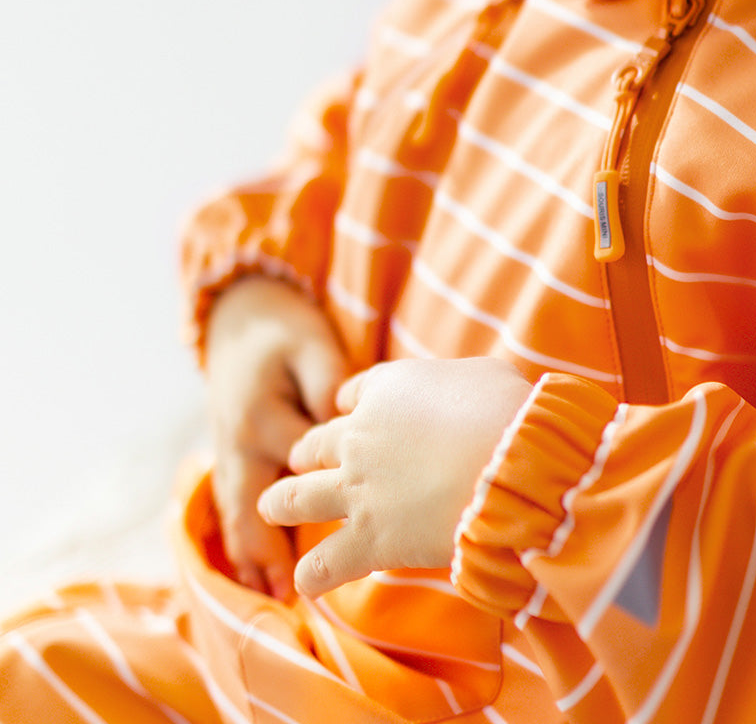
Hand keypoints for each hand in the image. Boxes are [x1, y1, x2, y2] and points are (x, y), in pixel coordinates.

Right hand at [204, 276, 348, 598]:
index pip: (305, 463)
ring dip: (254, 554)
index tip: (370, 521)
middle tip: (292, 587)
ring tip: (273, 594)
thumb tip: (343, 420)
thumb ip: (328, 382)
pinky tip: (255, 576)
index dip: (338, 489)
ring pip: (240, 513)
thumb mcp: (311, 345)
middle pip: (257, 503)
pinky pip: (233, 507)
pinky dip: (242, 541)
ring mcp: (231, 453)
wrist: (240, 317)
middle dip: (271, 545)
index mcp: (266, 415)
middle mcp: (242, 442)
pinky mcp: (231, 457)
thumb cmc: (286, 333)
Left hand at [258, 357, 532, 595]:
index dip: (351, 403)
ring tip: (271, 508)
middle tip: (302, 461)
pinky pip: (322, 565)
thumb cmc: (507, 411)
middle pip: (316, 443)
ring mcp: (356, 489)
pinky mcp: (366, 539)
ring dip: (280, 503)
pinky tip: (308, 582)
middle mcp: (359, 435)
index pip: (353, 392)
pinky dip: (313, 575)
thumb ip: (463, 382)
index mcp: (387, 388)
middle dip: (307, 453)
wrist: (508, 465)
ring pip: (296, 497)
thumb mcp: (487, 374)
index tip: (351, 411)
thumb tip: (473, 391)